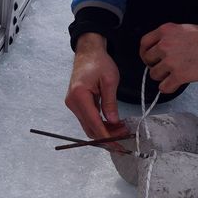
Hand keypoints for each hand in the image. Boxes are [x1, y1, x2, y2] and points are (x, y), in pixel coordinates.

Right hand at [64, 33, 132, 147]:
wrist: (88, 52)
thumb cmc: (99, 62)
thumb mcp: (110, 80)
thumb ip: (110, 102)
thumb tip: (113, 122)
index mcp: (80, 95)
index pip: (94, 123)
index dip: (107, 137)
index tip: (119, 145)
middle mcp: (73, 102)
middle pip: (90, 128)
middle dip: (107, 136)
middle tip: (125, 137)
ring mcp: (72, 104)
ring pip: (89, 126)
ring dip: (104, 131)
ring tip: (122, 130)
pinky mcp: (76, 103)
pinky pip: (88, 119)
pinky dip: (100, 124)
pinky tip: (113, 123)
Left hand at [139, 22, 197, 93]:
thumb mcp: (182, 29)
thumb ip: (168, 37)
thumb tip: (158, 50)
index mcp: (165, 31)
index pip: (144, 44)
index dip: (145, 53)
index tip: (150, 58)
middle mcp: (165, 45)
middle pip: (147, 60)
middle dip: (154, 65)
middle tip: (165, 67)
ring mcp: (171, 61)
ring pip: (154, 75)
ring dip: (162, 77)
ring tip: (172, 75)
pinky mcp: (180, 75)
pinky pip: (164, 87)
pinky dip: (167, 88)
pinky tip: (173, 84)